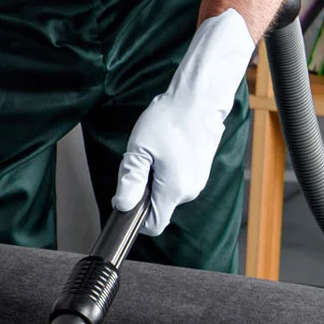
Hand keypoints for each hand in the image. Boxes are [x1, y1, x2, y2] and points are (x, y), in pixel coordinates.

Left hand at [114, 8, 256, 236]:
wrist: (200, 98)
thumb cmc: (170, 119)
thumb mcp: (140, 149)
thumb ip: (130, 181)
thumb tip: (123, 206)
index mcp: (174, 191)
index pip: (153, 225)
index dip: (136, 216)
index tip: (127, 195)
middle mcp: (189, 191)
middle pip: (158, 206)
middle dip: (143, 190)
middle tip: (141, 160)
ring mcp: (198, 181)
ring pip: (166, 192)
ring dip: (154, 178)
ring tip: (155, 150)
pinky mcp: (200, 170)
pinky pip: (177, 180)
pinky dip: (166, 170)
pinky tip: (167, 148)